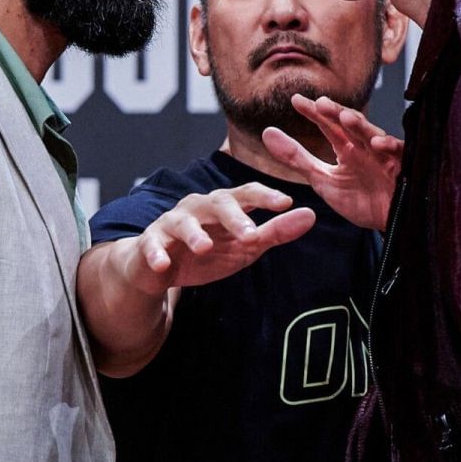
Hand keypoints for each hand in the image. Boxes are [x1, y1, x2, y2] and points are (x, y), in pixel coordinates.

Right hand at [122, 182, 315, 297]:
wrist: (158, 267)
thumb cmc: (207, 252)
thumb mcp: (245, 246)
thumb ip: (275, 231)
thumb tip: (310, 215)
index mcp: (224, 205)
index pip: (247, 194)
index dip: (265, 196)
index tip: (286, 203)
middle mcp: (198, 207)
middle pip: (217, 204)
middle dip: (234, 217)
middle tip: (251, 235)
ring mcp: (172, 223)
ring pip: (183, 222)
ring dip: (194, 234)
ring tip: (204, 246)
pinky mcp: (150, 242)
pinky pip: (152, 245)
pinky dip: (156, 254)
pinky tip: (162, 265)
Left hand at [261, 94, 402, 230]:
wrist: (390, 225)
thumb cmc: (359, 200)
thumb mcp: (322, 179)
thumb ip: (296, 157)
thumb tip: (267, 132)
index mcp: (347, 148)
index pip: (329, 125)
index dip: (314, 113)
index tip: (295, 100)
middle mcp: (365, 147)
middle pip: (351, 124)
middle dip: (337, 113)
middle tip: (320, 103)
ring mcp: (384, 156)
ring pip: (373, 134)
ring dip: (360, 126)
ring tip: (345, 117)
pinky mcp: (402, 168)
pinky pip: (399, 153)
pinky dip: (390, 146)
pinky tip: (379, 143)